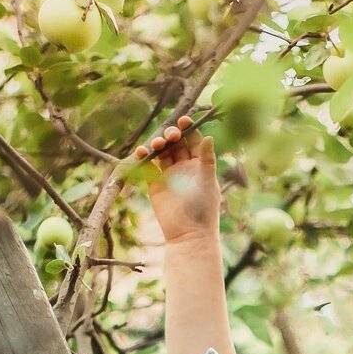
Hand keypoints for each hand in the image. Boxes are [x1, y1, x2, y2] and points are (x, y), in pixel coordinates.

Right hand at [134, 113, 219, 245]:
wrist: (188, 234)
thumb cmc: (202, 208)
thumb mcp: (206, 180)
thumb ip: (206, 159)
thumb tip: (210, 136)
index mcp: (200, 164)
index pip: (193, 140)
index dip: (188, 129)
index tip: (183, 120)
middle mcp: (184, 167)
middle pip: (176, 143)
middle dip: (171, 135)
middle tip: (170, 136)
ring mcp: (169, 174)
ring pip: (161, 152)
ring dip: (158, 144)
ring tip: (157, 145)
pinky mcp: (155, 183)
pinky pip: (148, 165)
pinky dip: (144, 157)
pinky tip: (142, 152)